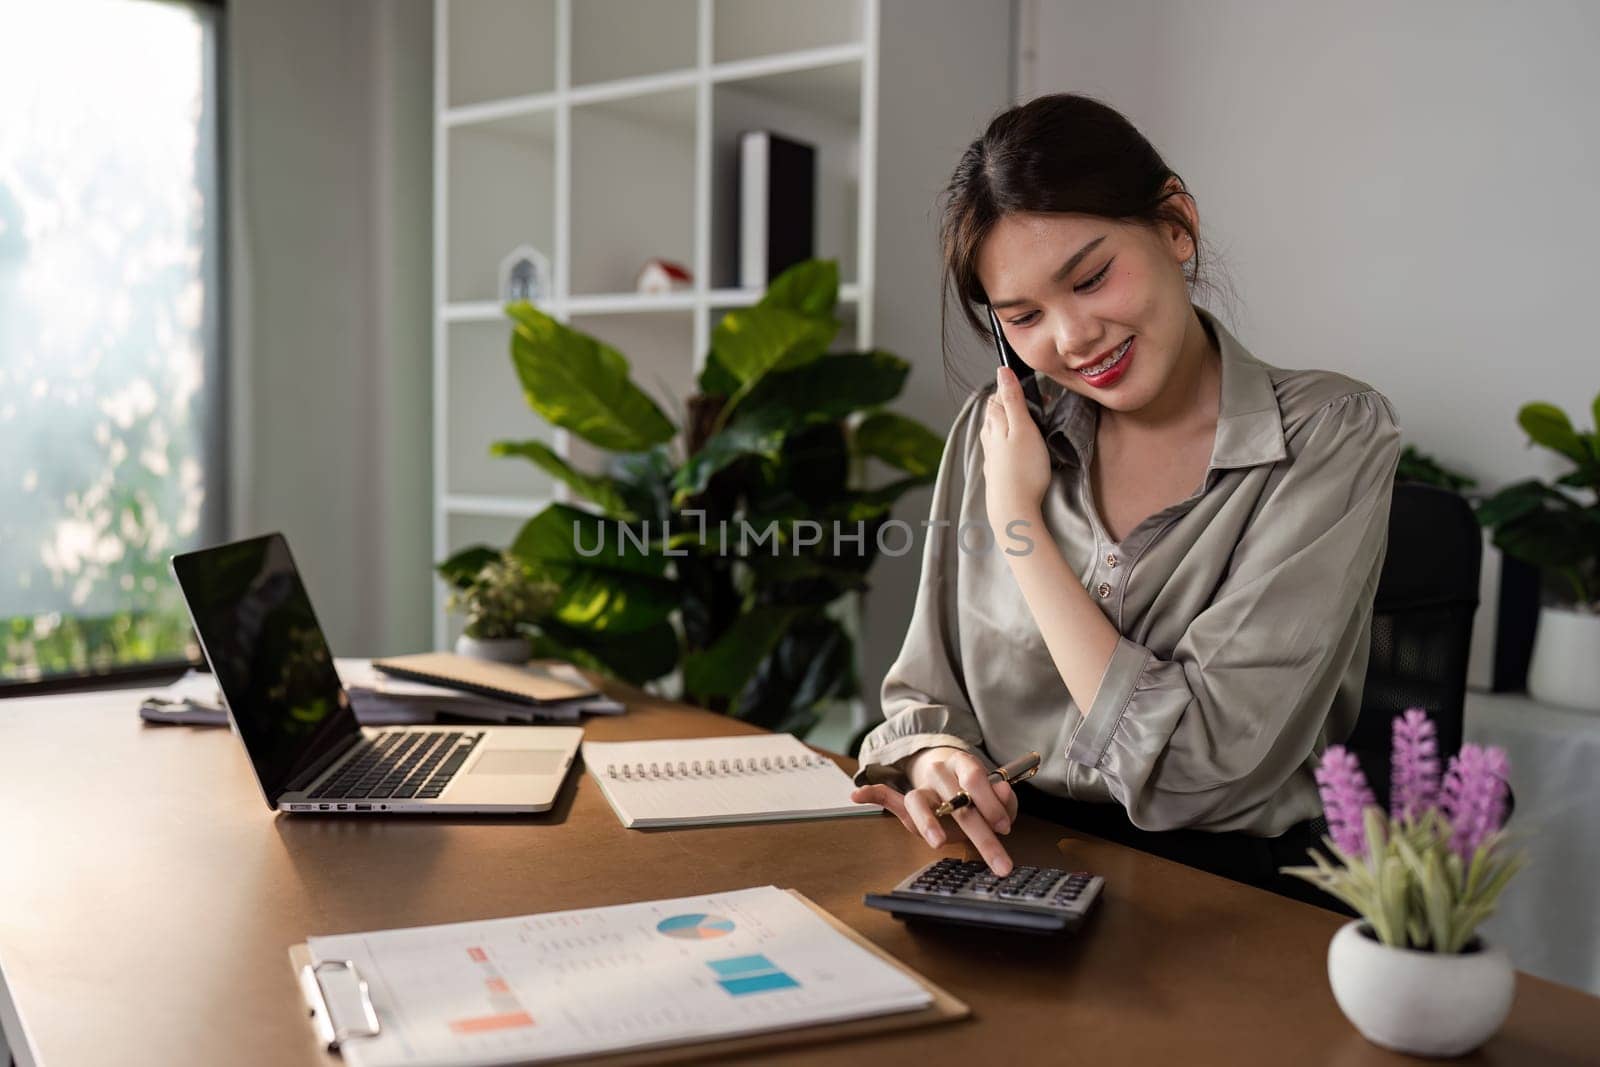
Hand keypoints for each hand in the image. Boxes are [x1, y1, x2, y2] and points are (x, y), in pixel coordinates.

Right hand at [850, 747, 1019, 874]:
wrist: (950, 775)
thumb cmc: (975, 793)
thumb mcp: (995, 794)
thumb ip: (1003, 799)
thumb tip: (1003, 793)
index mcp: (964, 766)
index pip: (975, 780)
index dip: (991, 803)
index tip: (1004, 827)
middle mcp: (941, 774)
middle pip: (957, 800)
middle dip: (979, 833)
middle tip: (997, 861)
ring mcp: (921, 788)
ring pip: (917, 800)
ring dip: (928, 821)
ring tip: (938, 842)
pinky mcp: (906, 801)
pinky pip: (885, 795)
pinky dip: (872, 794)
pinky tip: (858, 795)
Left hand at [980, 366, 1050, 535]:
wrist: (1014, 509)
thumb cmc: (1022, 469)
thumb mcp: (1022, 427)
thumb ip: (1012, 400)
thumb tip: (1002, 371)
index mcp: (993, 423)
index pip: (997, 396)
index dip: (1014, 390)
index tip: (1035, 393)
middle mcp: (988, 438)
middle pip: (996, 413)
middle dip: (1013, 406)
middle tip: (1038, 409)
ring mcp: (991, 456)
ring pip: (996, 432)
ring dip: (1011, 425)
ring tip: (1030, 427)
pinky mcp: (996, 472)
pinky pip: (1000, 450)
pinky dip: (1009, 444)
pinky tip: (1017, 450)